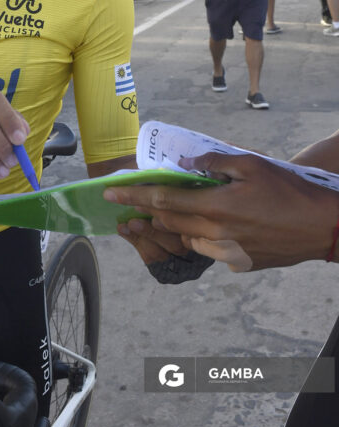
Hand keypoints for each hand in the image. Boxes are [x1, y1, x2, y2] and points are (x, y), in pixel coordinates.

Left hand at [105, 152, 338, 271]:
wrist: (321, 226)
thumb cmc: (288, 190)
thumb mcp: (250, 164)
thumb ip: (212, 163)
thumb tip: (186, 165)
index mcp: (214, 207)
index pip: (162, 200)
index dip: (133, 195)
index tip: (110, 193)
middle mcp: (214, 234)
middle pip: (167, 222)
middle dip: (144, 211)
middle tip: (128, 201)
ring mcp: (225, 253)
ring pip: (184, 237)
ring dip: (170, 224)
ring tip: (161, 212)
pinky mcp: (238, 263)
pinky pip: (206, 249)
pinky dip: (196, 235)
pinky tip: (203, 224)